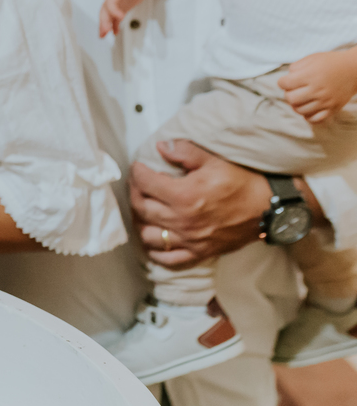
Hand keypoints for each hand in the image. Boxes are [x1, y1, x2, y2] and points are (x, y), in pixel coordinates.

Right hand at [99, 0, 155, 37]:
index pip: (111, 1)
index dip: (114, 10)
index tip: (120, 17)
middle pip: (105, 10)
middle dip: (103, 21)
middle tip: (104, 32)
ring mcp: (118, 1)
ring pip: (108, 14)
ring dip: (105, 25)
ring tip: (103, 36)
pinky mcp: (123, 5)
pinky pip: (115, 16)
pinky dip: (114, 24)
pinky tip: (115, 32)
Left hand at [129, 140, 268, 268]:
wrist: (271, 210)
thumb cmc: (244, 183)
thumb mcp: (215, 160)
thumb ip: (185, 152)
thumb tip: (160, 146)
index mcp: (184, 195)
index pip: (145, 183)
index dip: (137, 172)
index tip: (138, 167)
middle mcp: (182, 220)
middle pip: (141, 208)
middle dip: (134, 193)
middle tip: (138, 185)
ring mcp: (189, 240)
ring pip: (149, 236)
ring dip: (142, 222)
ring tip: (145, 210)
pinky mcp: (199, 252)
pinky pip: (167, 258)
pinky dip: (156, 251)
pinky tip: (155, 239)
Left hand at [278, 50, 356, 123]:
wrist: (354, 69)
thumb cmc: (331, 62)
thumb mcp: (312, 58)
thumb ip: (295, 67)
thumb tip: (286, 80)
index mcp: (311, 75)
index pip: (285, 84)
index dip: (283, 82)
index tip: (287, 81)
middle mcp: (318, 90)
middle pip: (291, 99)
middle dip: (288, 94)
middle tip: (294, 90)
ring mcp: (326, 101)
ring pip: (300, 111)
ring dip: (297, 105)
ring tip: (301, 98)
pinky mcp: (333, 109)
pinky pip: (315, 120)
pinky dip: (308, 116)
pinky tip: (309, 108)